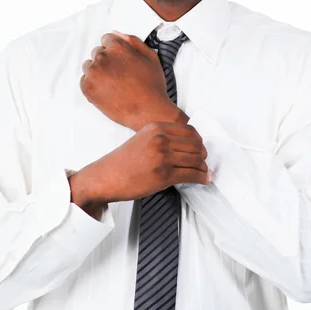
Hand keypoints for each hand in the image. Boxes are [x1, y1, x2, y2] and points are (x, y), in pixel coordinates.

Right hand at [69, 122, 210, 206]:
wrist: (105, 177)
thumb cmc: (121, 163)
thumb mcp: (141, 140)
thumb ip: (161, 139)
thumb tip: (183, 147)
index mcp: (155, 128)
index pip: (189, 130)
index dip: (199, 141)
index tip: (200, 148)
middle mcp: (161, 140)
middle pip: (196, 144)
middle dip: (203, 155)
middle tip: (204, 162)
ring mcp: (163, 157)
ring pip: (196, 159)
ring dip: (203, 167)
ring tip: (204, 172)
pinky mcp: (164, 175)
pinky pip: (191, 174)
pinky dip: (201, 178)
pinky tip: (203, 180)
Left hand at [80, 31, 187, 131]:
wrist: (148, 113)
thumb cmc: (152, 87)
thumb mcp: (150, 58)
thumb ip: (133, 41)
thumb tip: (116, 33)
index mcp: (118, 47)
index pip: (107, 40)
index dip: (115, 52)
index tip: (120, 63)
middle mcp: (103, 57)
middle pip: (97, 53)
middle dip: (106, 62)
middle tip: (119, 77)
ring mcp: (94, 73)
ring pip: (89, 66)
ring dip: (98, 73)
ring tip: (113, 85)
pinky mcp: (88, 88)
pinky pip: (84, 81)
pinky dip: (93, 85)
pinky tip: (107, 92)